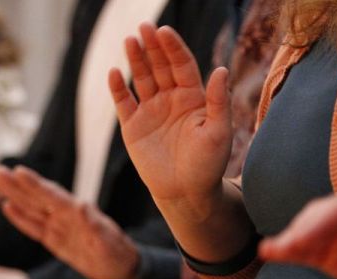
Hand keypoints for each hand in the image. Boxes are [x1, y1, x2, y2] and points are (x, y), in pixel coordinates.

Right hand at [0, 165, 139, 278]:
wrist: (120, 270)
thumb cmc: (118, 254)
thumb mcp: (109, 243)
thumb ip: (95, 226)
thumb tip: (81, 206)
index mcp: (79, 213)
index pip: (53, 196)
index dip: (36, 185)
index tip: (19, 171)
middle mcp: (67, 216)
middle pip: (38, 198)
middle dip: (18, 185)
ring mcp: (60, 227)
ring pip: (33, 209)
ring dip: (15, 196)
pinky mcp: (55, 240)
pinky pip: (34, 227)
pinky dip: (21, 218)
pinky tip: (7, 207)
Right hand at [110, 24, 231, 221]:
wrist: (185, 193)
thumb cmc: (207, 164)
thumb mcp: (219, 132)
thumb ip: (218, 101)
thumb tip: (221, 69)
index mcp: (192, 97)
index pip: (182, 64)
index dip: (173, 48)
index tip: (165, 32)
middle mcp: (170, 99)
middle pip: (160, 66)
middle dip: (153, 46)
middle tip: (144, 28)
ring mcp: (150, 111)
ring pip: (141, 79)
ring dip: (135, 60)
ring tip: (129, 41)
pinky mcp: (133, 127)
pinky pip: (124, 102)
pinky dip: (118, 88)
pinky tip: (114, 73)